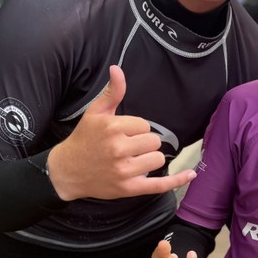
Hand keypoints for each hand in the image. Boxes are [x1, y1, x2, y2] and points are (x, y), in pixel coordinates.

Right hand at [46, 65, 196, 200]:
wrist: (67, 171)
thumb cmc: (84, 140)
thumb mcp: (95, 113)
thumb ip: (112, 92)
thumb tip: (117, 69)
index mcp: (112, 127)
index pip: (144, 125)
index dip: (135, 130)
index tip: (121, 135)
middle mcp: (118, 148)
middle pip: (153, 142)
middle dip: (143, 144)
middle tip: (125, 148)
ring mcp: (124, 170)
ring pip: (157, 160)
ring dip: (149, 159)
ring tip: (130, 160)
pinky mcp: (128, 188)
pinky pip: (159, 184)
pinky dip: (177, 180)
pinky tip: (190, 174)